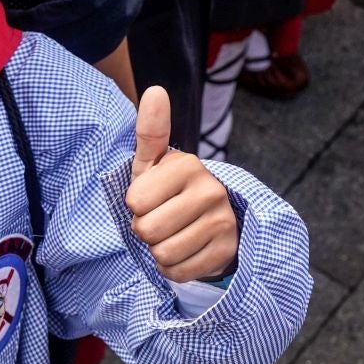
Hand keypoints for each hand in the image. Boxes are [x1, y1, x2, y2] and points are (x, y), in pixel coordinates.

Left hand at [124, 87, 237, 282]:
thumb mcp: (152, 164)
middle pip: (147, 231)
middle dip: (146, 232)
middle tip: (161, 221)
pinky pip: (179, 272)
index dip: (135, 206)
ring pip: (163, 254)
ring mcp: (224, 221)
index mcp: (187, 164)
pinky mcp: (228, 250)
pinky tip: (186, 251)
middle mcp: (211, 189)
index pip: (135, 203)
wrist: (207, 223)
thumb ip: (150, 131)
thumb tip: (155, 90)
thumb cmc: (168, 192)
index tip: (151, 200)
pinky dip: (175, 268)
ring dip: (159, 251)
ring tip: (173, 235)